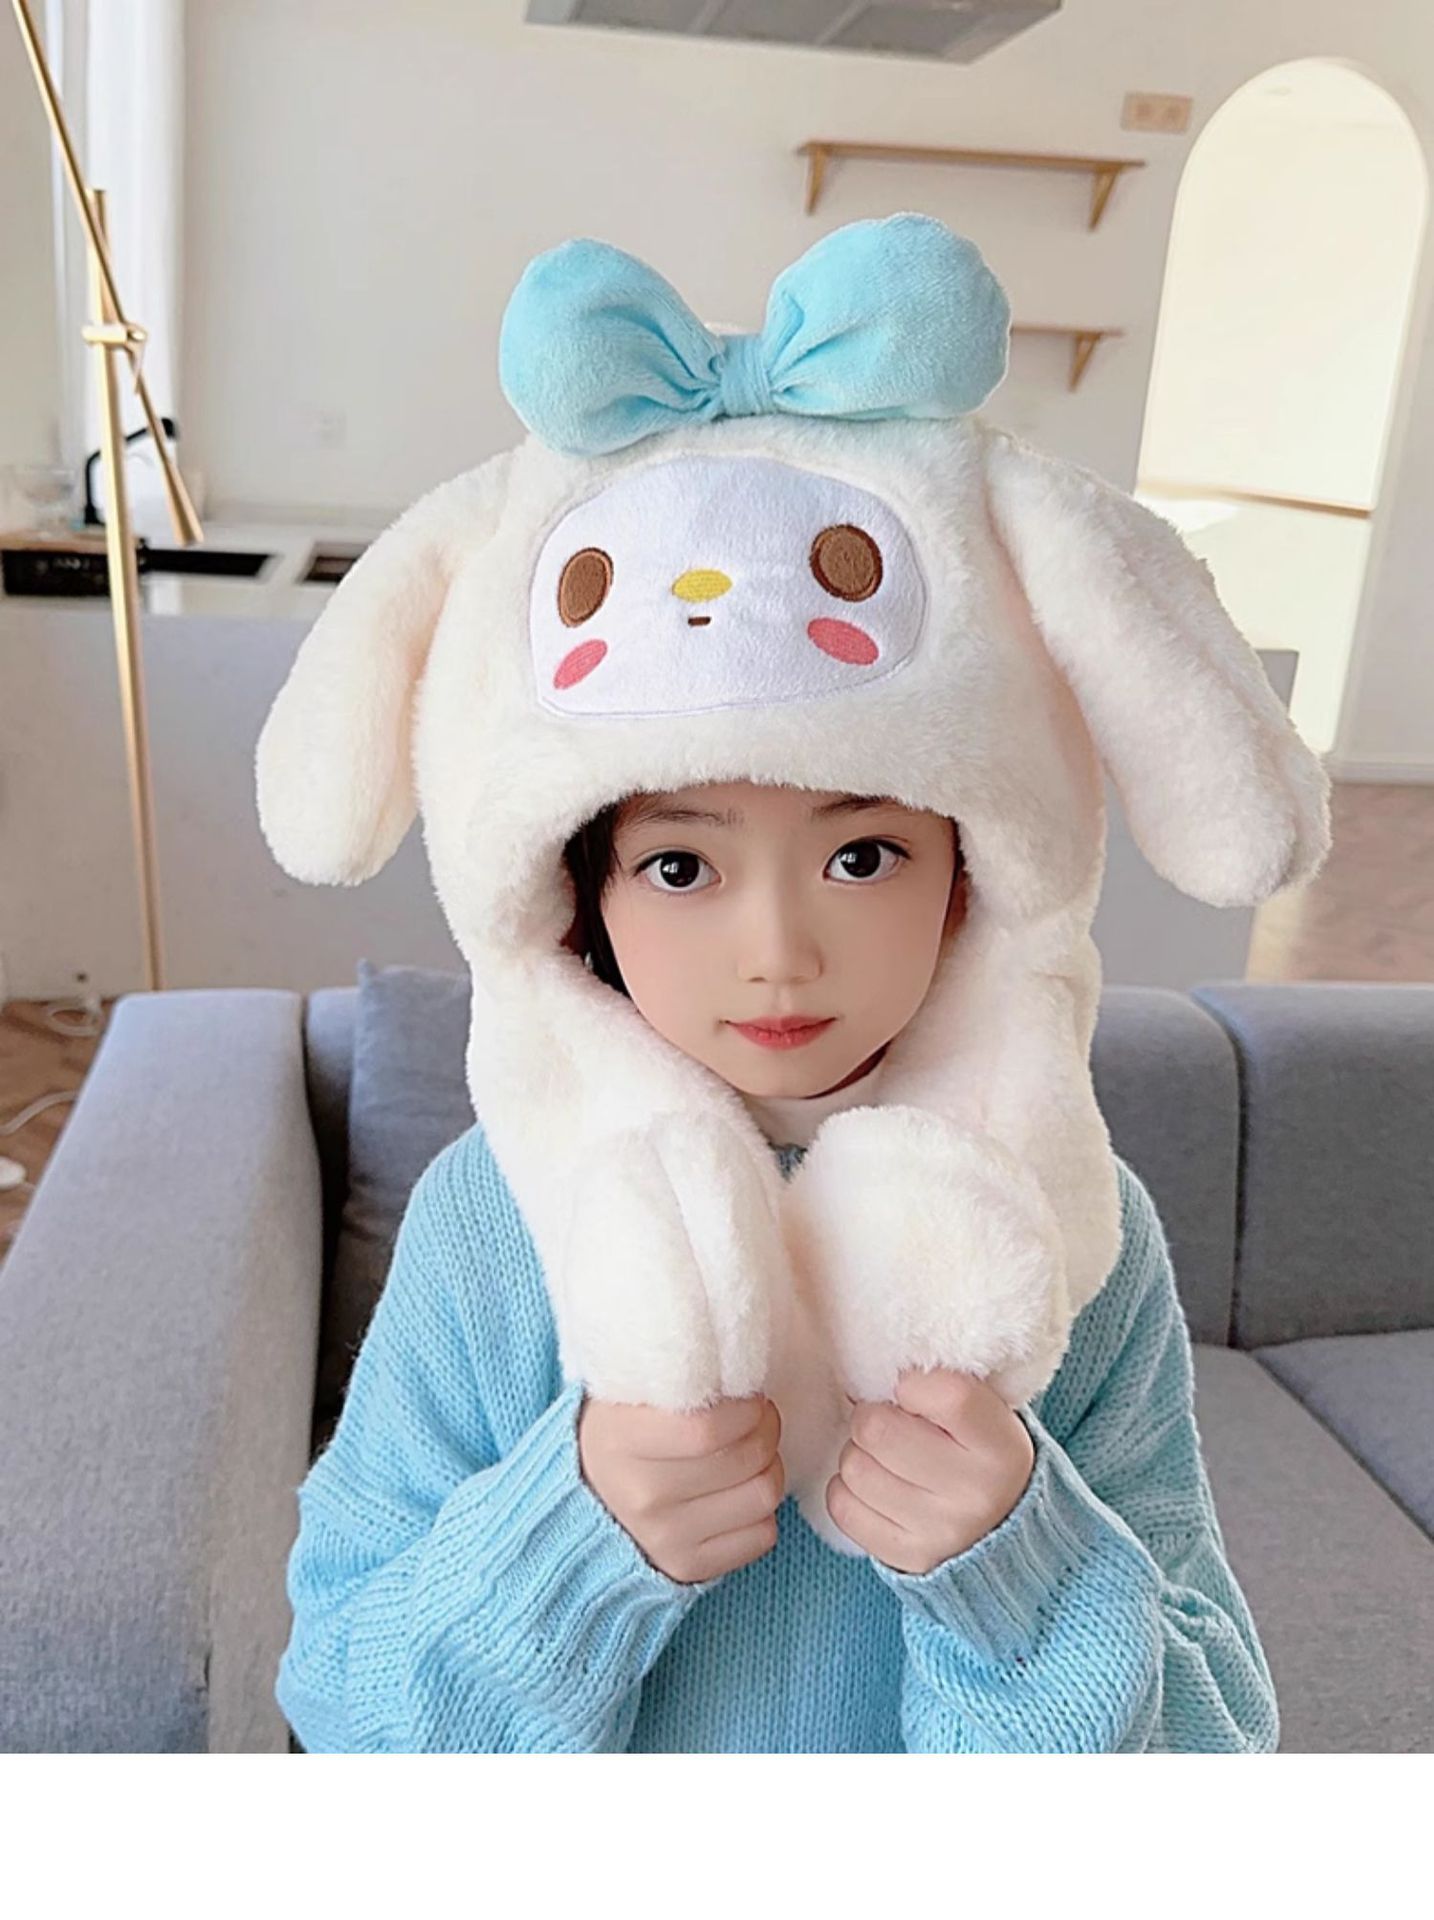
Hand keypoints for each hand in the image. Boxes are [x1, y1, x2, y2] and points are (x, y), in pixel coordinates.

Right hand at [579, 1392, 784, 1584]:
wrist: (586, 1502)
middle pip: (745, 1459)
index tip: (749, 1398)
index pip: (707, 1428)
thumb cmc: (622, 1435)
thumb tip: (736, 1356)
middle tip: (757, 1418)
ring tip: (750, 1454)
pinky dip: (760, 1510)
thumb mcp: (628, 1394)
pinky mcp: (688, 1568)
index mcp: (620, 1440)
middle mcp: (641, 1495)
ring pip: (763, 1496)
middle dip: (766, 1429)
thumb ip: (674, 1375)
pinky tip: (737, 1492)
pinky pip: (763, 1535)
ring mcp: (664, 1538)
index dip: (746, 1409)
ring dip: (770, 1468)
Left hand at [825, 1366, 1034, 1574]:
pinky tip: (875, 1485)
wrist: (1004, 1527)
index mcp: (1001, 1447)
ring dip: (857, 1453)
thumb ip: (942, 1386)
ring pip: (854, 1467)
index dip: (912, 1383)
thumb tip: (872, 1370)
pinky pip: (842, 1506)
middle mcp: (975, 1493)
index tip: (912, 1389)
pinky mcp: (907, 1556)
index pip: (945, 1394)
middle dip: (871, 1416)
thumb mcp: (986, 1413)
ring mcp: (940, 1531)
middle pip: (877, 1428)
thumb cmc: (980, 1451)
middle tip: (888, 1420)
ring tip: (883, 1456)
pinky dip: (847, 1489)